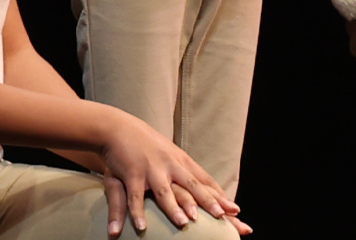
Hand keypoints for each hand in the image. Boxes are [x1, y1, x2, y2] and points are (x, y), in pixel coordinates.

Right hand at [95, 108, 237, 236]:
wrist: (119, 128)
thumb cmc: (148, 147)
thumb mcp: (171, 157)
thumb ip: (185, 174)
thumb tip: (202, 189)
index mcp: (183, 163)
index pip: (206, 182)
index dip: (220, 197)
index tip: (236, 211)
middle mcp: (171, 166)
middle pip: (193, 186)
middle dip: (208, 201)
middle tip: (222, 216)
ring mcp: (152, 169)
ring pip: (166, 192)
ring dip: (175, 208)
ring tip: (184, 223)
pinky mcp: (132, 173)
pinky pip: (135, 197)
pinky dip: (137, 212)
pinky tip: (142, 227)